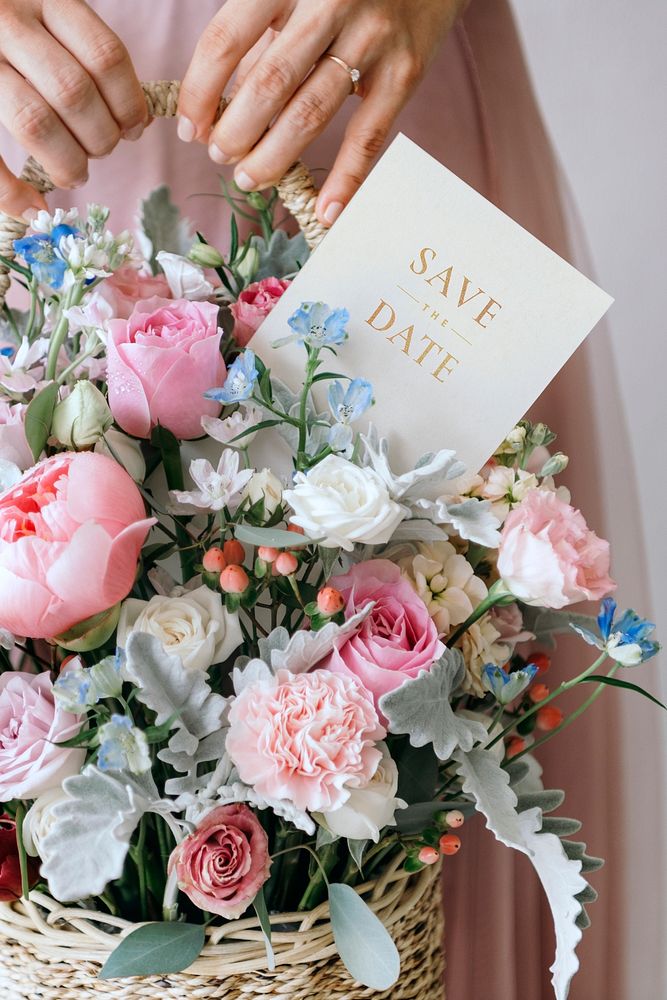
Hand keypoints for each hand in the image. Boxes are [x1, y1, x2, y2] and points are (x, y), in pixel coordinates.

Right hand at [0, 0, 146, 219]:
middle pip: (74, 93)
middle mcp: (9, 22)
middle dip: (100, 138)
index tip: (134, 129)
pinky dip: (10, 191)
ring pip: (35, 121)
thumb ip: (90, 61)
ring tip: (75, 172)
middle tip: (100, 151)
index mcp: (46, 0)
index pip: (106, 57)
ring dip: (66, 162)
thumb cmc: (19, 34)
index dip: (129, 103)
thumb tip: (140, 121)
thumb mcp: (54, 23)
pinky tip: (32, 206)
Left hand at [179, 0, 465, 225]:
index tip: (190, 128)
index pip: (226, 41)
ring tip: (251, 179)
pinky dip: (346, 179)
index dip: (200, 92)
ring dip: (274, 157)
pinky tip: (327, 211)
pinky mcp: (405, 71)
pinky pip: (368, 136)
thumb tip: (221, 106)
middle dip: (235, 132)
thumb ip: (262, 35)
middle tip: (221, 157)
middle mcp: (329, 4)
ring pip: (311, 114)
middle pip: (268, 85)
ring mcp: (371, 39)